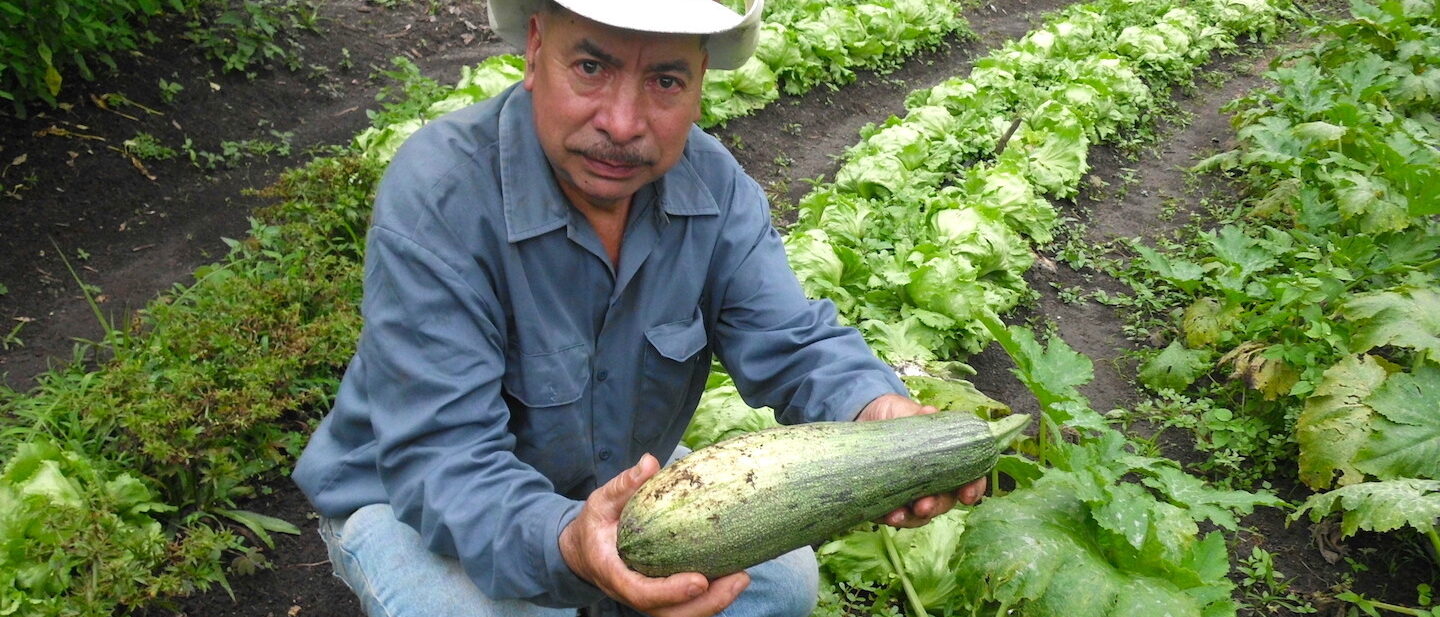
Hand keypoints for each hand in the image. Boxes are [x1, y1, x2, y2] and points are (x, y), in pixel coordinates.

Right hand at [559, 454, 750, 616]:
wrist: (585, 551)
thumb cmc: (596, 525)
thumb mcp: (602, 502)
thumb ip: (624, 485)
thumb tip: (650, 462)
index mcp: (613, 572)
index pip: (641, 593)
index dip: (671, 591)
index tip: (699, 580)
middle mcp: (632, 593)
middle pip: (669, 614)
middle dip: (706, 603)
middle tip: (738, 579)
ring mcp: (649, 599)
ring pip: (682, 615)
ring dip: (715, 602)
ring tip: (742, 578)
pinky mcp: (662, 598)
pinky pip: (688, 607)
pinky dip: (712, 597)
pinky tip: (734, 575)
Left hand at [857, 394, 987, 528]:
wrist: (863, 416)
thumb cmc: (895, 414)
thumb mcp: (906, 411)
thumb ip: (918, 415)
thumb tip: (928, 412)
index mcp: (947, 461)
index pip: (968, 479)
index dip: (972, 489)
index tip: (967, 495)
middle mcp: (933, 482)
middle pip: (944, 502)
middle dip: (936, 507)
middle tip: (924, 506)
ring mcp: (911, 493)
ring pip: (919, 515)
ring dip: (911, 518)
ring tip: (898, 515)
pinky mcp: (888, 499)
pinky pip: (893, 515)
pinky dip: (890, 517)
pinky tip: (885, 514)